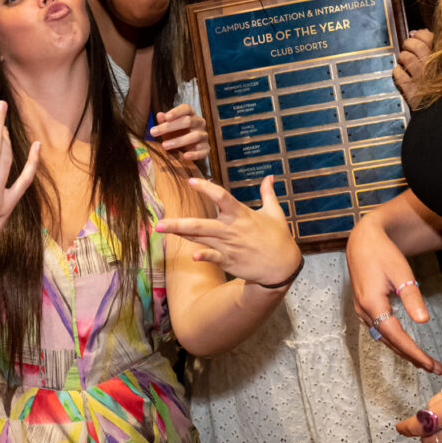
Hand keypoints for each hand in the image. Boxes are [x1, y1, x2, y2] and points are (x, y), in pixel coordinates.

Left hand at [150, 104, 208, 161]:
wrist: (188, 148)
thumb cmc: (177, 133)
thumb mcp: (169, 126)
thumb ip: (164, 121)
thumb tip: (160, 115)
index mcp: (191, 114)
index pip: (186, 108)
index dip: (176, 112)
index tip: (166, 117)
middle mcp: (199, 123)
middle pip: (188, 121)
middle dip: (170, 127)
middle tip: (154, 132)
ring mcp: (204, 136)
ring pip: (195, 136)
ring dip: (178, 141)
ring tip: (164, 145)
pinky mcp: (206, 149)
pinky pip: (202, 151)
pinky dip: (194, 154)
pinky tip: (184, 156)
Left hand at [156, 175, 301, 286]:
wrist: (283, 266)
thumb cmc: (278, 237)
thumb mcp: (275, 213)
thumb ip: (268, 193)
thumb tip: (269, 176)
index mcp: (241, 214)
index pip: (221, 197)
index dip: (206, 188)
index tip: (190, 181)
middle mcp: (231, 230)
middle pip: (201, 224)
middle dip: (178, 223)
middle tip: (158, 223)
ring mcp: (229, 246)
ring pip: (200, 239)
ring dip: (180, 235)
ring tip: (160, 230)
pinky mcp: (229, 261)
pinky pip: (212, 257)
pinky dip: (203, 256)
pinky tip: (192, 256)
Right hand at [345, 213, 441, 373]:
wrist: (362, 241)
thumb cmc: (382, 253)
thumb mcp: (401, 273)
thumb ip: (412, 298)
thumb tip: (423, 321)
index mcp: (372, 304)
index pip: (396, 336)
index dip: (414, 352)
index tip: (431, 364)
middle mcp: (363, 310)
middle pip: (389, 341)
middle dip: (411, 356)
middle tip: (434, 368)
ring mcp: (360, 309)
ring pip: (383, 338)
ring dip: (402, 350)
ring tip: (422, 361)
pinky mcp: (362, 306)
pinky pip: (378, 330)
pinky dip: (393, 340)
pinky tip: (404, 343)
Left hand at [394, 29, 433, 106]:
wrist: (440, 113)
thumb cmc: (439, 85)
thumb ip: (431, 47)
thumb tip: (414, 32)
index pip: (430, 37)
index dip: (419, 34)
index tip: (415, 36)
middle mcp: (435, 69)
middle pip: (417, 46)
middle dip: (408, 44)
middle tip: (407, 48)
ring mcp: (423, 81)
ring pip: (407, 58)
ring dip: (402, 57)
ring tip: (404, 61)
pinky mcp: (413, 92)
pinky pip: (399, 75)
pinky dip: (397, 72)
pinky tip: (400, 74)